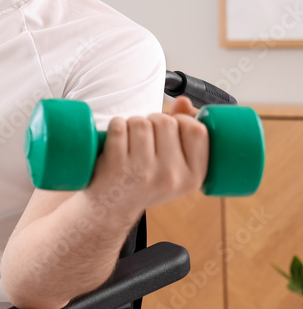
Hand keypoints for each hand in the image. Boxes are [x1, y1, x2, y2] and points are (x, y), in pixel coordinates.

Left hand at [84, 96, 209, 214]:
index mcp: (193, 177)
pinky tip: (115, 138)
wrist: (111, 207)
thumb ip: (184, 133)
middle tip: (145, 136)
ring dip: (132, 123)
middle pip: (166, 121)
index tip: (170, 127)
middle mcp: (170, 176)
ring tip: (130, 139)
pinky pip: (118, 127)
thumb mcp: (174, 167)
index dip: (182, 119)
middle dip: (153, 120)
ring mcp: (142, 171)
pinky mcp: (116, 166)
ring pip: (141, 121)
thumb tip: (182, 100)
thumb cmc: (145, 182)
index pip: (197, 130)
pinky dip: (115, 125)